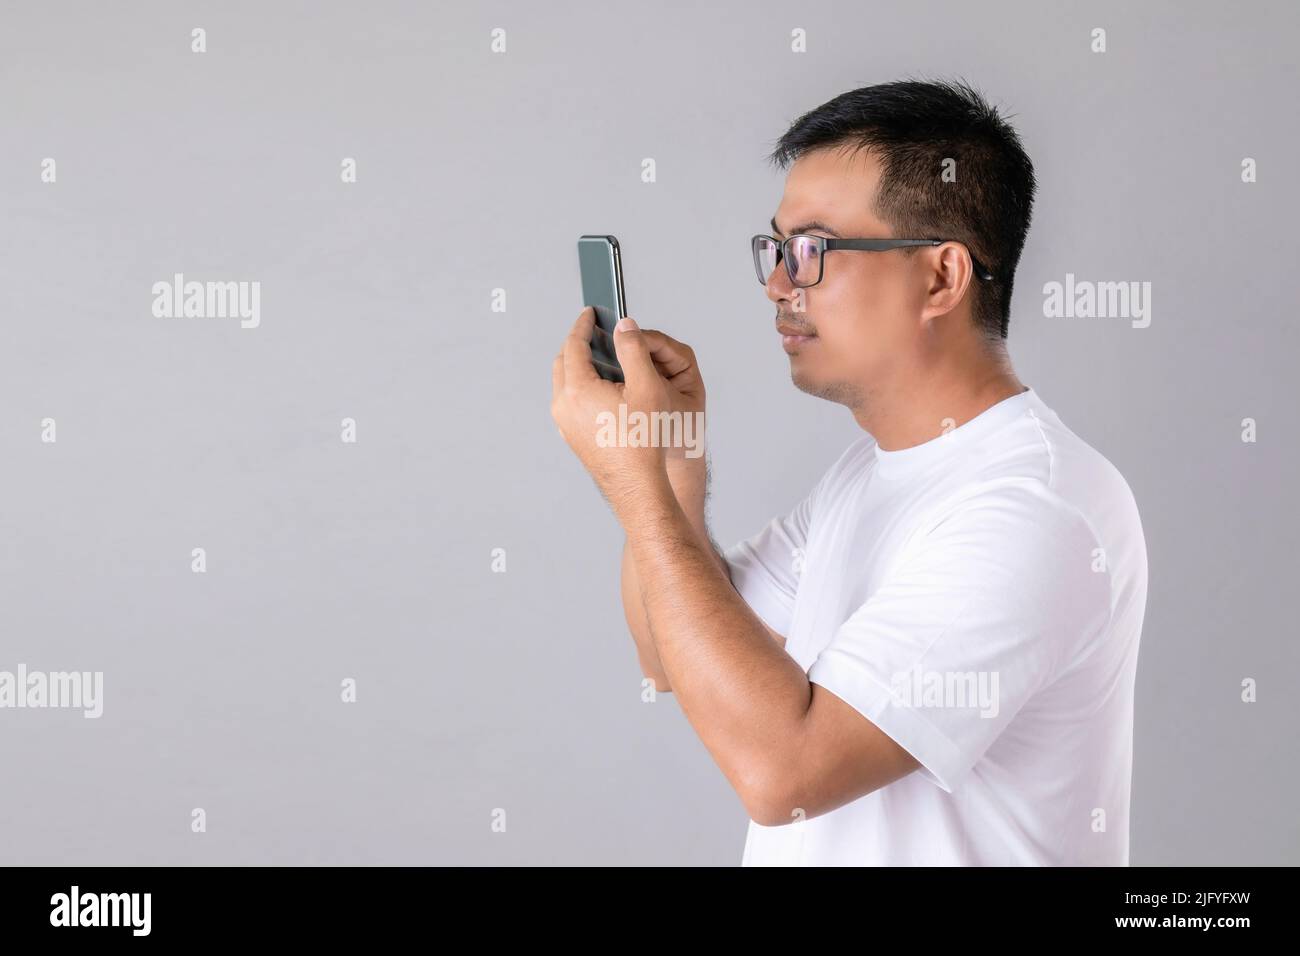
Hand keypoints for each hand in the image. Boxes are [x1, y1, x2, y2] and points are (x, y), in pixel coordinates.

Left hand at [550, 308, 706, 514]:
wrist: (638, 486)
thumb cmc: (644, 441)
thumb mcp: (647, 387)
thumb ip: (633, 349)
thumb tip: (624, 326)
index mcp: (577, 389)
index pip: (574, 345)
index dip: (583, 324)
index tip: (591, 312)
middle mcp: (563, 406)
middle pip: (563, 362)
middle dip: (577, 343)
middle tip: (595, 332)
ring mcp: (564, 424)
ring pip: (564, 384)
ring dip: (578, 366)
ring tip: (602, 359)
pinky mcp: (571, 437)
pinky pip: (569, 403)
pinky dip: (579, 388)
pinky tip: (602, 391)